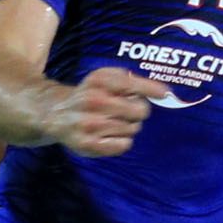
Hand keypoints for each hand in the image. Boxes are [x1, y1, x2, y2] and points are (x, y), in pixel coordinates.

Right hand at [51, 68, 170, 156]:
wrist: (57, 114)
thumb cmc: (90, 94)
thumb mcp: (105, 78)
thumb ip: (132, 80)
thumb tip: (164, 92)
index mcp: (99, 80)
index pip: (133, 84)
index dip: (153, 89)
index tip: (166, 93)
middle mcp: (94, 100)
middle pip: (140, 110)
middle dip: (138, 111)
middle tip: (126, 110)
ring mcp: (90, 123)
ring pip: (133, 128)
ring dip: (129, 126)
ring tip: (112, 122)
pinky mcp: (88, 144)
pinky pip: (124, 145)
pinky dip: (122, 141)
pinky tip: (110, 135)